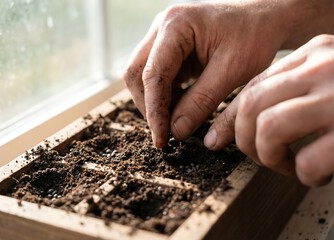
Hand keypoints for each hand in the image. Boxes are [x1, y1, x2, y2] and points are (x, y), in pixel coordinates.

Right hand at [123, 1, 293, 147]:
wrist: (265, 18)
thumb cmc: (254, 36)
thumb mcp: (232, 72)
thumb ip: (201, 102)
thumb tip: (176, 131)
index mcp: (176, 26)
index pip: (153, 75)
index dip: (154, 111)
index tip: (161, 139)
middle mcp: (162, 27)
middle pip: (137, 73)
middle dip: (149, 106)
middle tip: (167, 133)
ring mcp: (164, 36)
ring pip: (143, 76)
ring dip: (157, 101)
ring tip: (178, 120)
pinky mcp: (170, 47)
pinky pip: (157, 75)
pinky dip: (166, 95)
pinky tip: (183, 106)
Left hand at [207, 35, 333, 186]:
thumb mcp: (324, 81)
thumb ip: (290, 91)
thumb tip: (240, 122)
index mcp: (315, 53)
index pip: (252, 86)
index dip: (230, 118)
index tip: (219, 138)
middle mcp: (325, 66)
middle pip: (252, 105)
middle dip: (246, 140)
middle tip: (262, 157)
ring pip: (269, 129)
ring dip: (270, 157)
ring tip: (288, 166)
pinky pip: (308, 160)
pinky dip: (305, 175)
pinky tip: (317, 175)